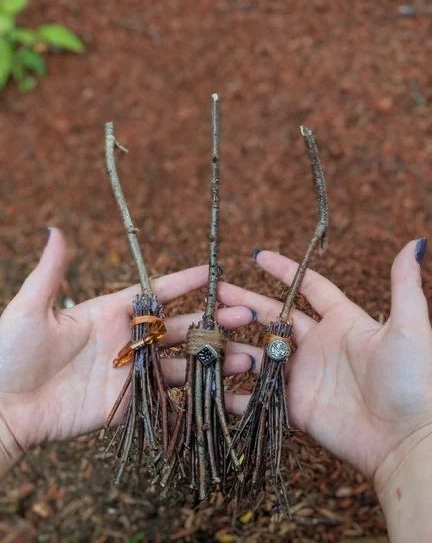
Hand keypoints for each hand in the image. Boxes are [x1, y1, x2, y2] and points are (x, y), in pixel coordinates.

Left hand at [0, 228, 254, 475]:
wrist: (0, 407)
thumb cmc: (9, 353)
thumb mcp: (30, 308)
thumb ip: (52, 272)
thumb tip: (55, 229)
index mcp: (109, 312)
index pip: (157, 292)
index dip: (185, 282)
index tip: (214, 270)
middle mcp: (126, 340)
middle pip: (180, 327)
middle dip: (214, 321)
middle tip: (247, 314)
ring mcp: (130, 374)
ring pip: (181, 363)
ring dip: (214, 360)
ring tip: (248, 359)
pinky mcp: (127, 405)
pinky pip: (166, 399)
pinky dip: (194, 397)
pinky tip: (223, 394)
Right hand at [219, 240, 431, 489]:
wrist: (406, 440)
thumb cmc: (412, 381)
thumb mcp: (409, 328)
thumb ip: (404, 286)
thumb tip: (415, 242)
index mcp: (342, 321)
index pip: (308, 288)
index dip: (284, 270)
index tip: (256, 256)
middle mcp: (318, 345)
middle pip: (275, 317)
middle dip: (246, 303)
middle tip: (218, 292)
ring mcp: (305, 376)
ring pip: (262, 353)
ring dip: (236, 343)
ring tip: (208, 333)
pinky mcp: (296, 406)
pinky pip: (260, 396)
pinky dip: (236, 393)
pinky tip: (211, 382)